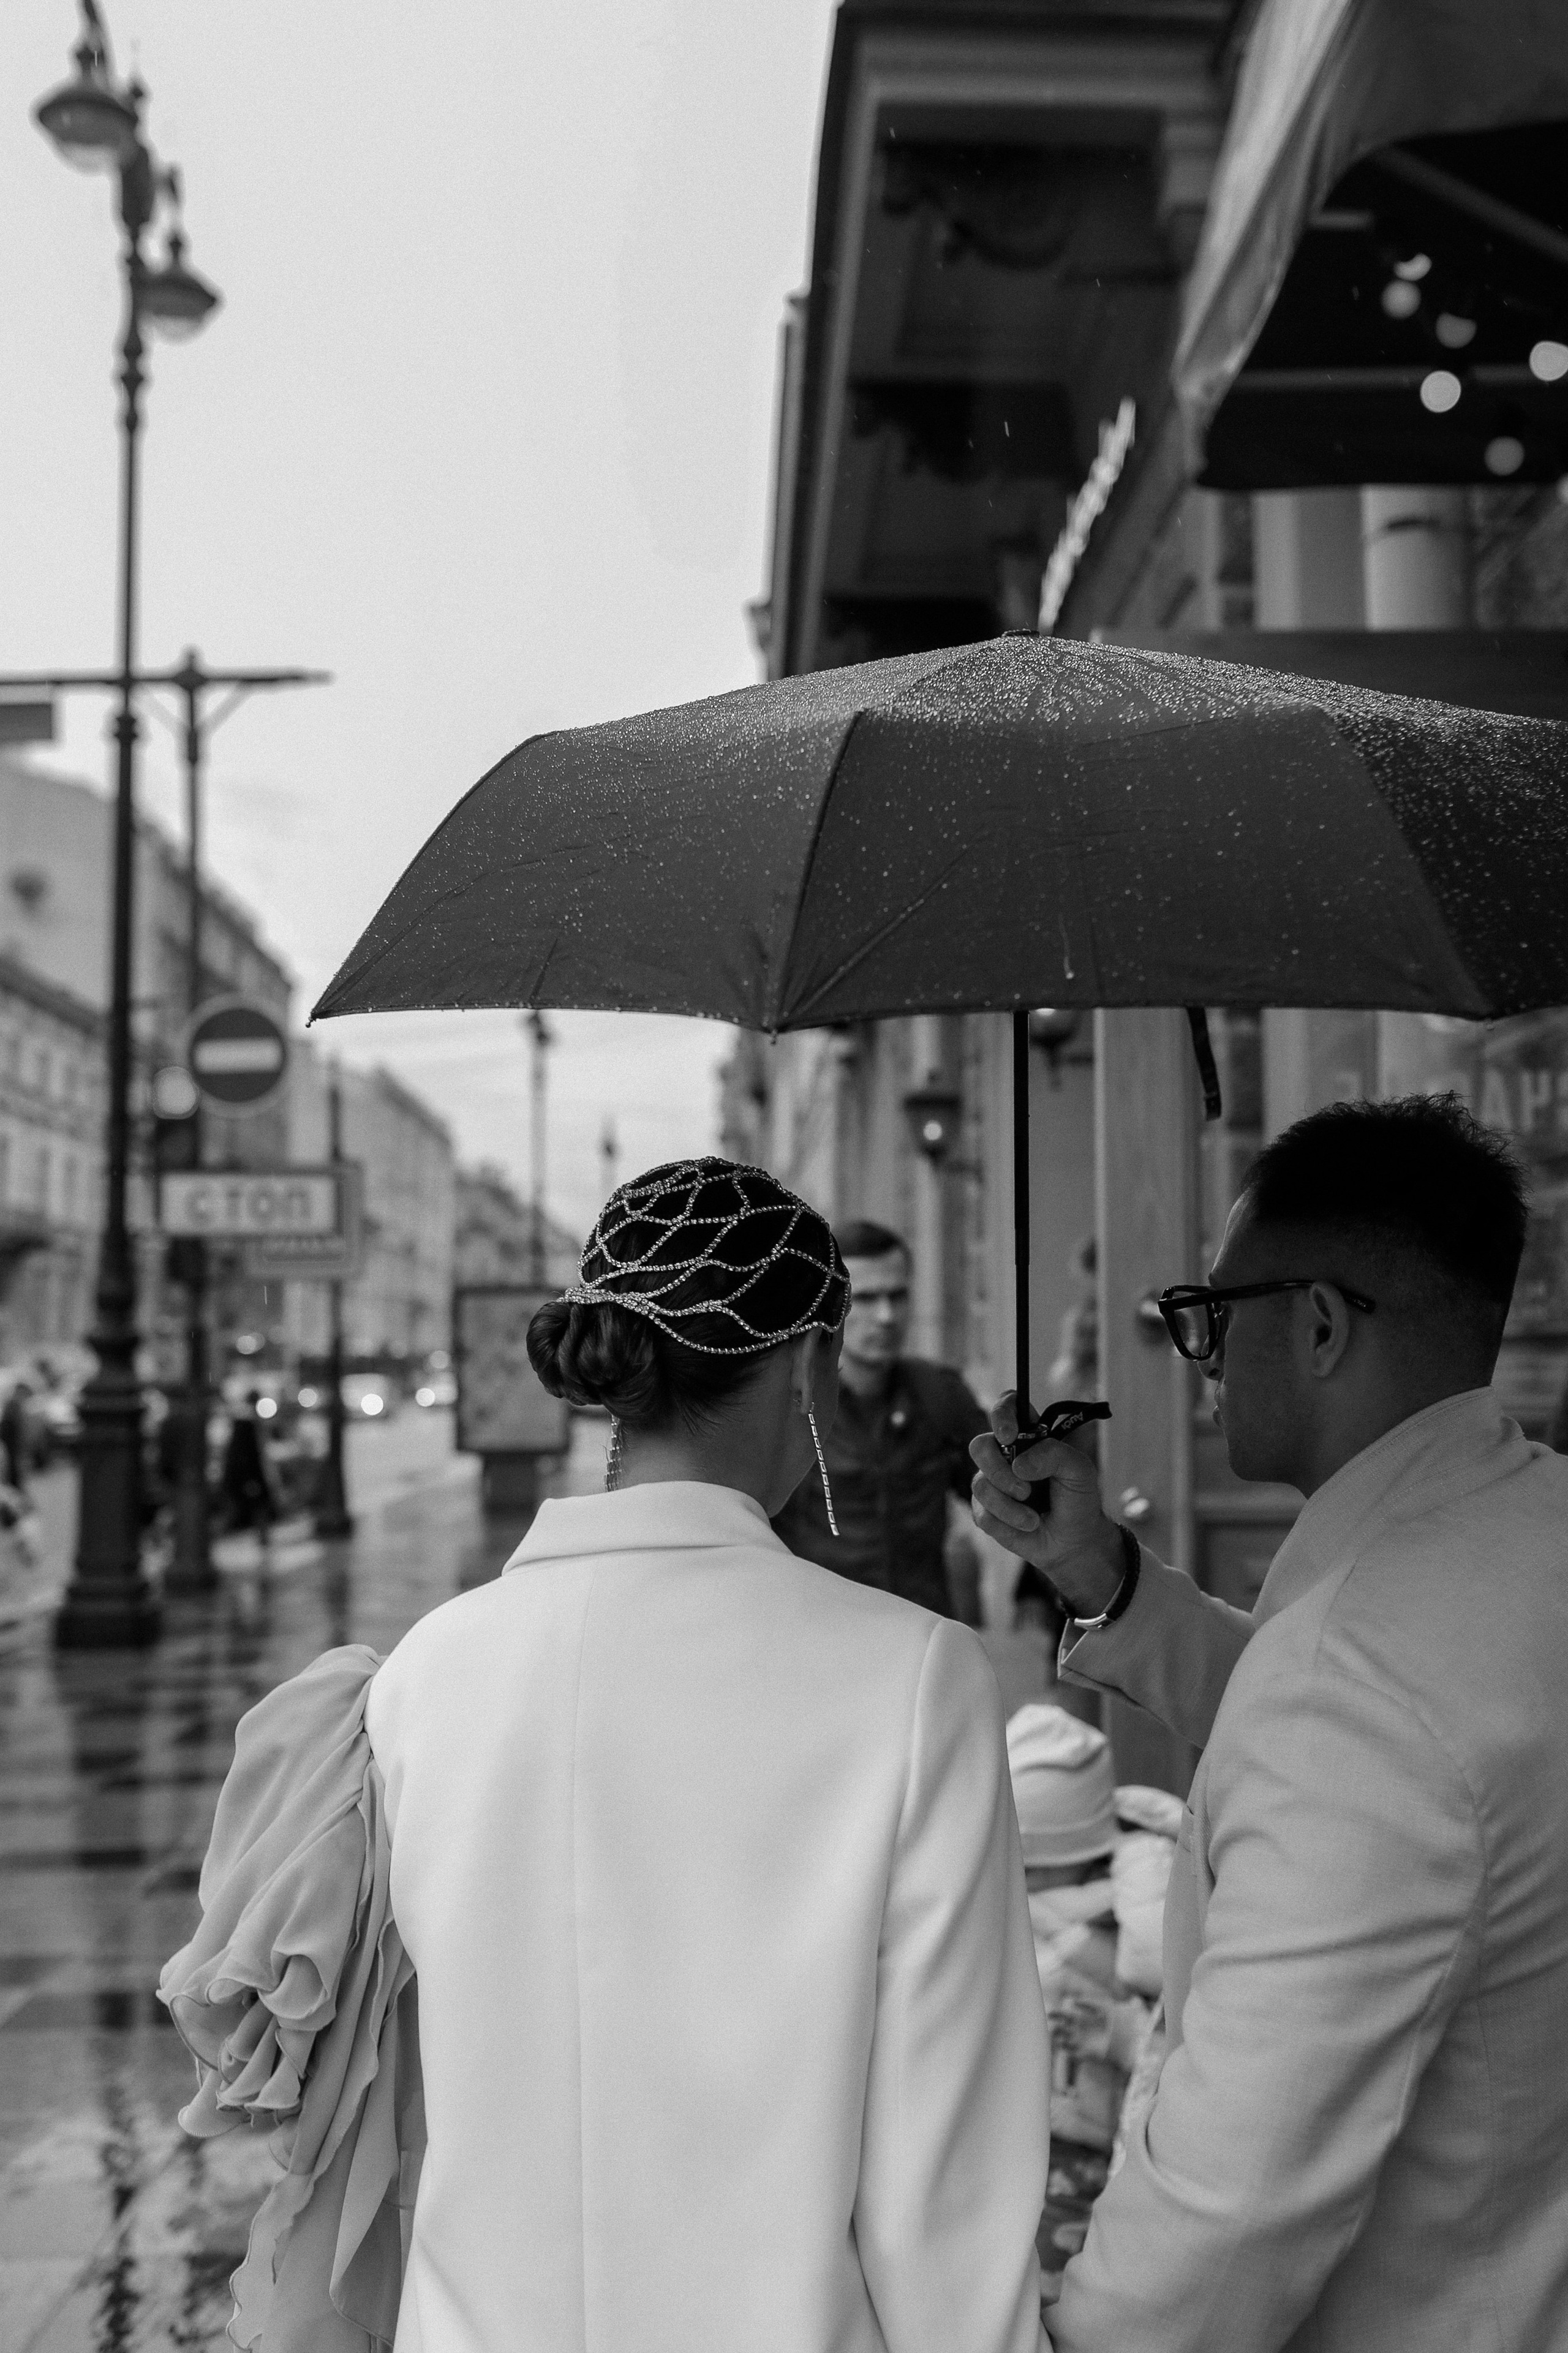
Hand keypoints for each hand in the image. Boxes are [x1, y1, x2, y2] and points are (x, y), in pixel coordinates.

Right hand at [970, 1391, 1124, 1619]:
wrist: (1074, 1542)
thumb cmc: (1078, 1500)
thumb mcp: (1079, 1471)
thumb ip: (1054, 1455)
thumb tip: (1018, 1465)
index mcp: (1028, 1437)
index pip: (1006, 1407)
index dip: (1002, 1414)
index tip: (1009, 1436)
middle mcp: (1005, 1456)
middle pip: (979, 1446)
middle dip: (998, 1471)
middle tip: (1025, 1490)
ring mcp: (992, 1483)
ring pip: (980, 1485)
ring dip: (1010, 1506)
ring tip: (1035, 1518)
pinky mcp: (985, 1511)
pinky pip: (982, 1513)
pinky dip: (1008, 1523)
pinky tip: (1027, 1526)